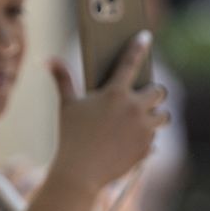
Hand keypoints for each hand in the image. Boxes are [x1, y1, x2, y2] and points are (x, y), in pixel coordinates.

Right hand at [48, 31, 168, 195]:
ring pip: (162, 116)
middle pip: (158, 91)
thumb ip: (62, 79)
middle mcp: (135, 108)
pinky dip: (146, 138)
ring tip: (142, 120)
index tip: (145, 37)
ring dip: (155, 116)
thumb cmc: (70, 137)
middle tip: (142, 97)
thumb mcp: (66, 106)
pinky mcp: (147, 147)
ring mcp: (144, 129)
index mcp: (115, 93)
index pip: (131, 62)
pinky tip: (134, 140)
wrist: (79, 173)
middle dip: (152, 93)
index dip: (139, 47)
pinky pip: (154, 138)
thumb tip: (47, 59)